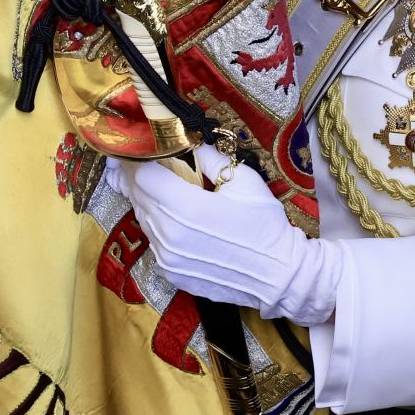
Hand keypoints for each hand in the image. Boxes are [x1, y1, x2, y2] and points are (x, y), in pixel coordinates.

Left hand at [111, 149, 345, 327]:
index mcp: (187, 208)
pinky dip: (156, 225)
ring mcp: (167, 258)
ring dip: (146, 201)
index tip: (137, 148)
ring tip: (157, 186)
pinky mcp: (170, 273)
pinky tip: (172, 217)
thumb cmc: (265, 225)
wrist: (278, 274)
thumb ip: (209, 157)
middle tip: (139, 161)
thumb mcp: (243, 180)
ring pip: (143, 219)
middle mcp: (170, 235)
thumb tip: (186, 140)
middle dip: (137, 177)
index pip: (143, 176)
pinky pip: (153, 241)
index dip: (137, 159)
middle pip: (138, 197)